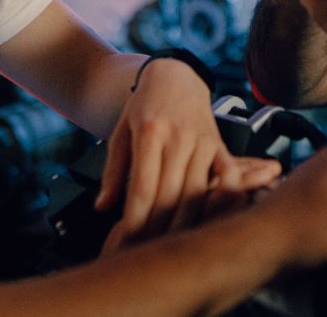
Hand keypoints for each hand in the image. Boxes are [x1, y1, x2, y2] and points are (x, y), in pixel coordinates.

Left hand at [96, 57, 248, 250]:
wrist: (174, 76)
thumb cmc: (143, 105)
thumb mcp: (120, 132)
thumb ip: (113, 171)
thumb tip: (102, 206)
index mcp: (150, 131)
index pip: (143, 185)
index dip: (137, 218)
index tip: (128, 240)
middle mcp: (179, 136)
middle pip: (171, 194)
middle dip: (158, 228)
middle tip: (146, 250)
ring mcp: (202, 140)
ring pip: (197, 192)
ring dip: (185, 223)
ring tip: (172, 245)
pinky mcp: (218, 144)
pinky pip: (224, 178)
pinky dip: (218, 200)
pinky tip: (211, 221)